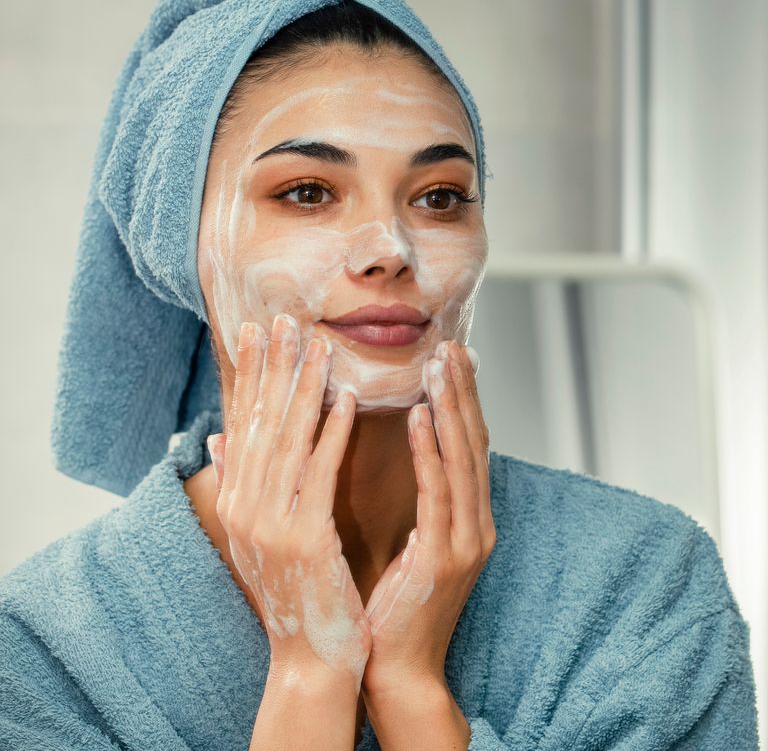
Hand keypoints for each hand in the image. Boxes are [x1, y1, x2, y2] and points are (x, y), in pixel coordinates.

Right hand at [208, 314, 368, 692]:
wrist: (312, 654)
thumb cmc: (298, 591)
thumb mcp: (259, 535)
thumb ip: (241, 483)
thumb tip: (217, 437)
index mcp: (235, 503)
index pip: (242, 426)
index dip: (249, 376)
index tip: (256, 330)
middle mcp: (244, 508)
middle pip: (260, 424)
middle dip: (273, 368)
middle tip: (284, 317)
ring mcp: (269, 524)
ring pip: (289, 441)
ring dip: (304, 388)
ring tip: (318, 345)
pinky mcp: (303, 538)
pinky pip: (319, 474)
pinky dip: (332, 433)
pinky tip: (347, 400)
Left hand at [361, 340, 493, 746]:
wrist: (395, 670)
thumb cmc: (388, 610)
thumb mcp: (404, 547)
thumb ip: (409, 503)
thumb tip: (391, 463)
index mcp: (467, 522)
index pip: (467, 449)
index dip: (463, 402)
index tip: (452, 358)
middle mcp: (477, 525)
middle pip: (475, 444)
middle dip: (464, 392)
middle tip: (453, 344)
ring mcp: (467, 541)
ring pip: (463, 459)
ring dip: (452, 406)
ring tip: (439, 364)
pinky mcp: (447, 556)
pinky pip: (439, 492)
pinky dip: (431, 450)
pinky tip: (419, 416)